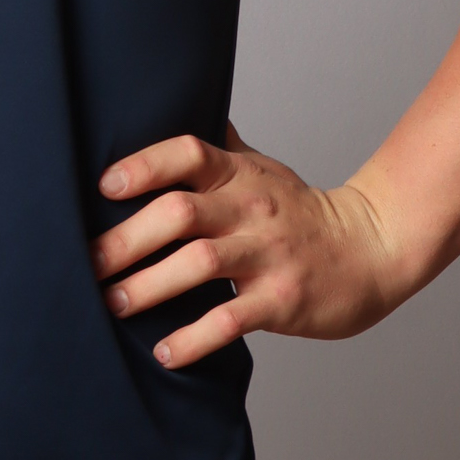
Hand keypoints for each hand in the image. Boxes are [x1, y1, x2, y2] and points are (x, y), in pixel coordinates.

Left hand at [93, 125, 409, 369]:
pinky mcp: (282, 300)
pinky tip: (164, 352)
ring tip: (113, 305)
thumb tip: (179, 106)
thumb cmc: (302, 212)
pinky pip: (231, 319)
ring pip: (200, 265)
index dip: (145, 165)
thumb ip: (218, 150)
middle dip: (127, 239)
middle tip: (88, 263)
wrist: (372, 249)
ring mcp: (268, 255)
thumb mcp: (262, 170)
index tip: (105, 185)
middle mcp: (251, 210)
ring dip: (149, 287)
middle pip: (181, 213)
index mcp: (240, 176)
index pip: (188, 153)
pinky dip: (193, 338)